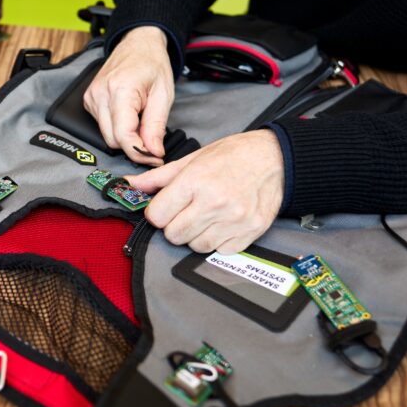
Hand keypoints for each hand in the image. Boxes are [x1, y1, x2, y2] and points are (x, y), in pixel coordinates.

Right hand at [84, 26, 173, 165]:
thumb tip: (153, 152)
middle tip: (152, 140)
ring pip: (106, 135)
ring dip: (125, 136)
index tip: (155, 156)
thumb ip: (156, 127)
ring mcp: (91, 97)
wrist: (138, 43)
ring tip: (140, 119)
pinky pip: (102, 126)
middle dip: (134, 145)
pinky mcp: (88, 100)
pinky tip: (128, 113)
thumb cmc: (152, 64)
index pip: (124, 136)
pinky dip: (117, 126)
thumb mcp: (164, 95)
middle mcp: (100, 94)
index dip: (140, 152)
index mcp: (120, 90)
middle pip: (113, 140)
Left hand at [126, 130, 284, 253]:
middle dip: (173, 225)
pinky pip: (219, 251)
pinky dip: (216, 241)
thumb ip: (159, 177)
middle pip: (173, 235)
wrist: (276, 158)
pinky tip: (221, 223)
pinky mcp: (249, 232)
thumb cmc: (233, 155)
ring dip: (194, 235)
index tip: (165, 207)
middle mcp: (214, 203)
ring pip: (195, 246)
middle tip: (185, 212)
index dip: (157, 213)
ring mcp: (233, 220)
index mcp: (195, 182)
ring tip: (205, 216)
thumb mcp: (193, 159)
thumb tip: (131, 185)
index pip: (156, 216)